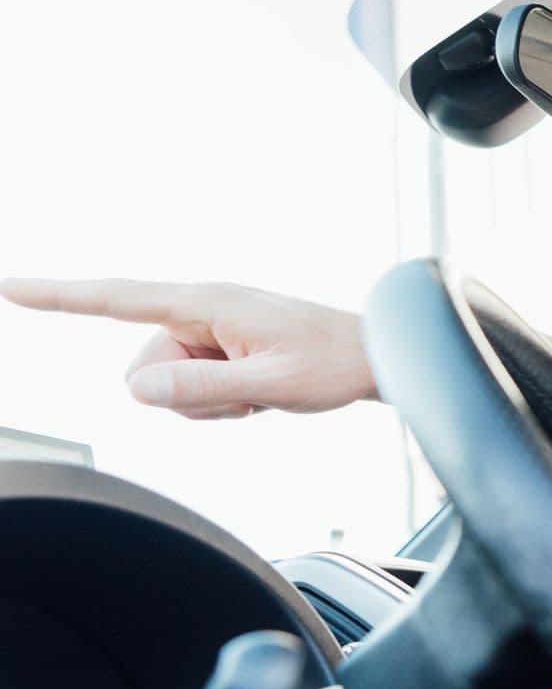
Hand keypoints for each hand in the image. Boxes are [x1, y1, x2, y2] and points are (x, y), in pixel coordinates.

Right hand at [0, 277, 372, 419]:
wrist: (378, 355)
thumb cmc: (334, 363)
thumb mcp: (271, 385)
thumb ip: (202, 390)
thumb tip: (137, 389)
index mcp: (208, 303)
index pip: (115, 298)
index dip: (58, 296)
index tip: (9, 287)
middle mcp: (203, 307)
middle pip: (145, 368)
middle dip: (184, 395)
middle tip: (248, 393)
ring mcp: (213, 327)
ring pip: (168, 383)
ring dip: (209, 400)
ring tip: (260, 390)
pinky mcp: (223, 344)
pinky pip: (193, 385)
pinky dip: (222, 399)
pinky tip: (261, 391)